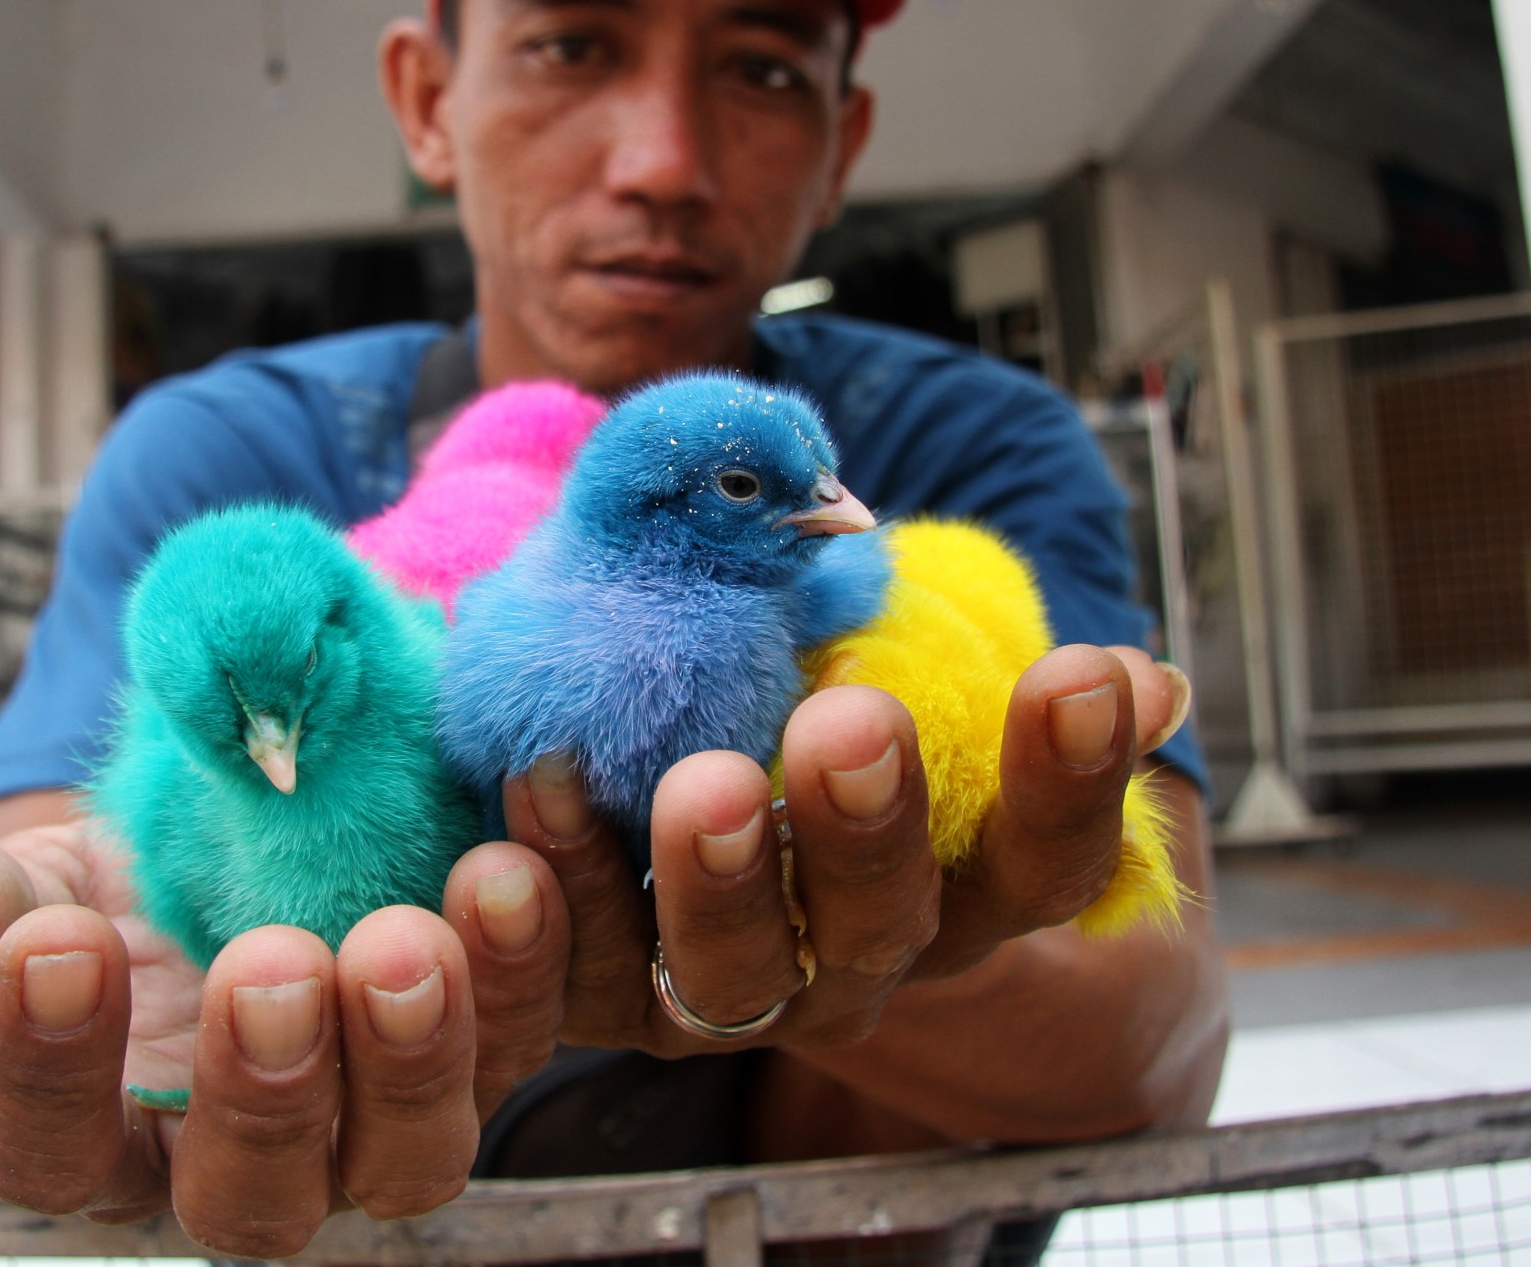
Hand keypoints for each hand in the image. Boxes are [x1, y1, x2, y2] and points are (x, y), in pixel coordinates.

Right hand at [0, 817, 570, 1256]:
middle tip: (269, 965)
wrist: (226, 857)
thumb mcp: (35, 890)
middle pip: (256, 1198)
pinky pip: (521, 1035)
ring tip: (412, 933)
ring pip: (411, 1153)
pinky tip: (515, 859)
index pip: (48, 1152)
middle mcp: (245, 1166)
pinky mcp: (477, 1052)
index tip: (58, 945)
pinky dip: (528, 959)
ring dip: (420, 1050)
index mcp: (100, 1139)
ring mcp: (372, 1125)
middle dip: (266, 1088)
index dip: (43, 1067)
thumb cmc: (109, 902)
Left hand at [501, 644, 1189, 1056]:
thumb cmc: (801, 706)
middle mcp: (851, 961)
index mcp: (951, 892)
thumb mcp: (884, 674)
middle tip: (849, 723)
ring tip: (688, 783)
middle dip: (867, 828)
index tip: (1083, 672)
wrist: (655, 797)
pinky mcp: (604, 1002)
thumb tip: (1145, 684)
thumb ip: (977, 669)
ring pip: (732, 972)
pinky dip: (550, 905)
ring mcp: (728, 995)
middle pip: (880, 926)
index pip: (1043, 861)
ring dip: (709, 881)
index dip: (1072, 780)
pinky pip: (577, 980)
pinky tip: (525, 816)